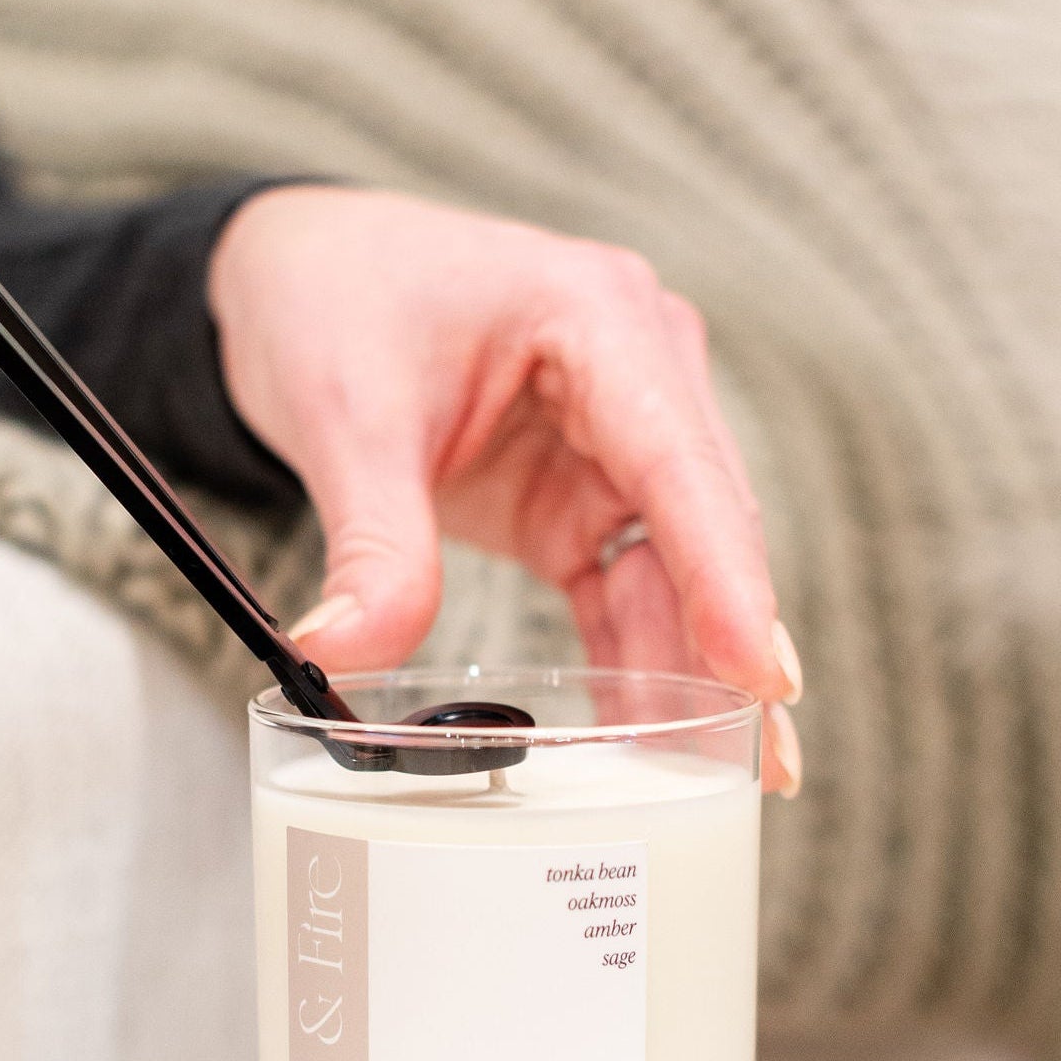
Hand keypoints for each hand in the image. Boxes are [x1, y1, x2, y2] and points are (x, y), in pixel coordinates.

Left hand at [208, 185, 803, 792]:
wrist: (297, 274)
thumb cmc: (334, 300)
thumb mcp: (345, 417)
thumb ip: (371, 543)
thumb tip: (342, 657)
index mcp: (599, 318)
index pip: (681, 467)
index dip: (727, 579)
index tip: (763, 678)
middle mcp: (639, 372)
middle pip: (703, 531)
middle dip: (734, 651)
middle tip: (762, 769)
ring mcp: (621, 440)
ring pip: (677, 574)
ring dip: (691, 677)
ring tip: (716, 787)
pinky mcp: (588, 496)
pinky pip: (629, 591)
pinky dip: (638, 665)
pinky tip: (651, 746)